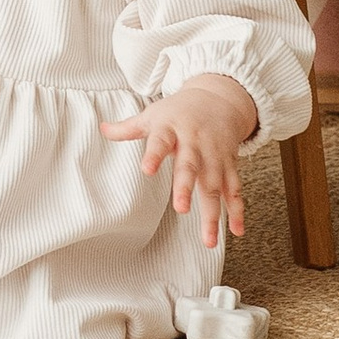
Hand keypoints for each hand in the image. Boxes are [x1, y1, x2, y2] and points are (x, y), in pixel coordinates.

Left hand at [101, 72, 256, 247]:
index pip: (160, 141)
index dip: (154, 155)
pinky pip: (234, 189)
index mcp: (171, 129)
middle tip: (181, 209)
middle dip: (186, 188)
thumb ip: (128, 128)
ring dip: (213, 213)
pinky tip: (236, 231)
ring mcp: (214, 155)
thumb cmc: (179, 111)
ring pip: (214, 185)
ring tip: (208, 239)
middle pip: (190, 166)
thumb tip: (102, 129)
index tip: (147, 169)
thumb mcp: (153, 115)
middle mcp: (195, 143)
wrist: (218, 99)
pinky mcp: (229, 165)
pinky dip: (236, 210)